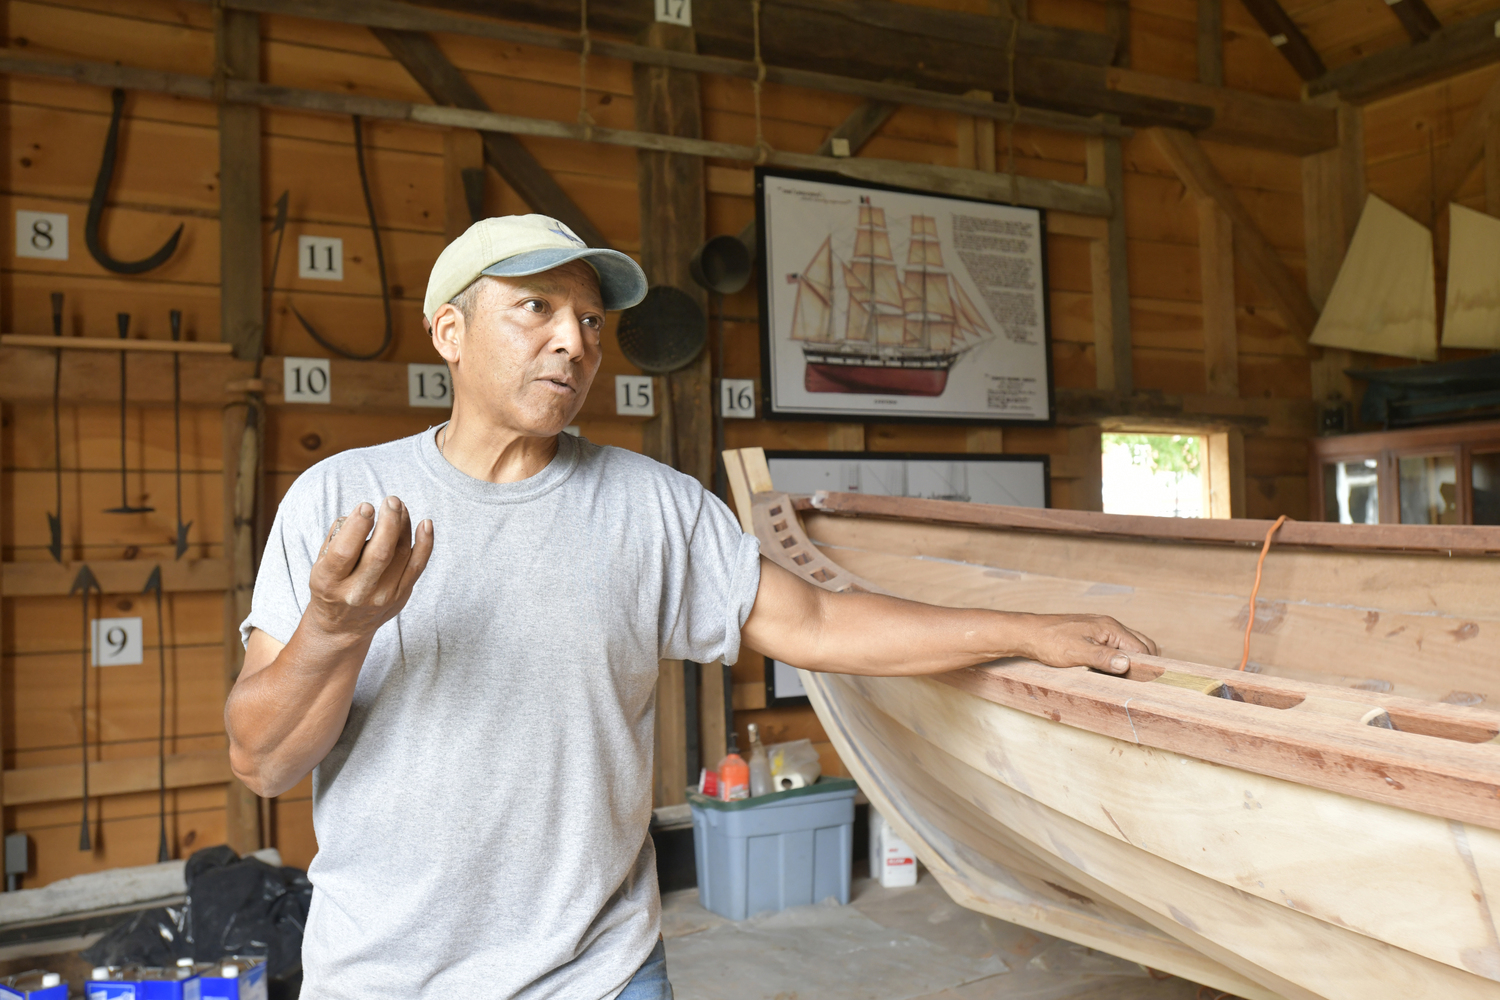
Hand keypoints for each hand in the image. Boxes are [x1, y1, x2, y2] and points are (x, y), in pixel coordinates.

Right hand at [308, 497, 432, 639]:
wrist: (342, 627)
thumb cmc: (331, 585)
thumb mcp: (321, 564)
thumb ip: (337, 538)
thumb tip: (363, 512)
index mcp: (330, 581)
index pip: (345, 552)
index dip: (358, 526)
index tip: (366, 506)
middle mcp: (357, 592)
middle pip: (380, 553)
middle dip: (389, 522)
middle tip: (391, 501)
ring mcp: (383, 596)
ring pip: (401, 554)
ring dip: (403, 525)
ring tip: (399, 507)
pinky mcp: (402, 595)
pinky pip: (418, 566)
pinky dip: (425, 543)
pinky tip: (425, 524)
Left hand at [1012, 613, 1157, 674]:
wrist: (1027, 633)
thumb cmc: (1049, 641)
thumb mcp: (1077, 653)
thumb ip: (1104, 658)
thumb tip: (1127, 663)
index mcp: (1109, 627)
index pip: (1142, 648)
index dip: (1146, 666)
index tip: (1146, 683)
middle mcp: (1108, 624)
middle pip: (1140, 644)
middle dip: (1143, 662)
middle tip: (1137, 683)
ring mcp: (1100, 627)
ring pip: (1127, 644)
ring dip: (1129, 660)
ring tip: (1123, 678)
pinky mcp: (1091, 633)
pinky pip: (1114, 644)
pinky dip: (1117, 656)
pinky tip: (1108, 669)